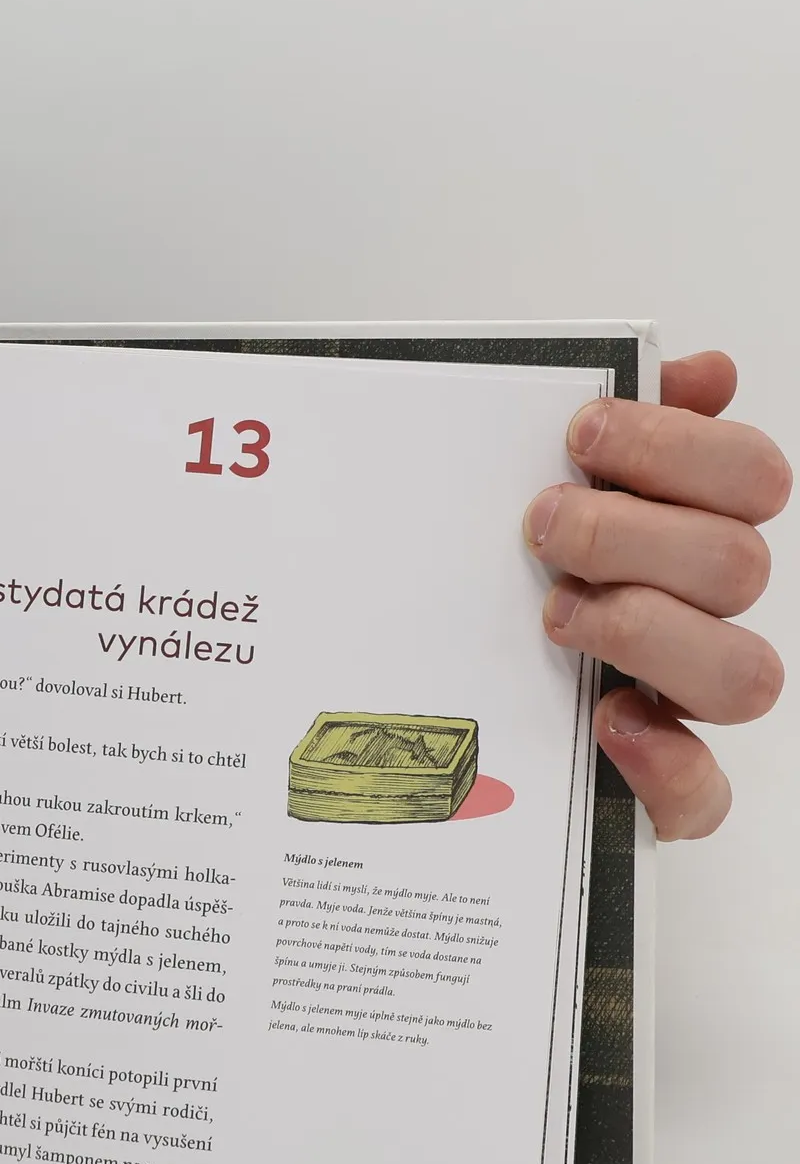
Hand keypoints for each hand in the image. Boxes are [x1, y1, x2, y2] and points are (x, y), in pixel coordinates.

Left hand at [524, 351, 786, 840]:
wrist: (415, 703)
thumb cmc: (485, 574)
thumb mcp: (519, 483)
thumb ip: (608, 427)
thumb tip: (706, 370)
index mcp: (680, 530)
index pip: (748, 475)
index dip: (677, 445)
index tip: (580, 432)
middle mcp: (696, 613)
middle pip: (737, 564)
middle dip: (630, 534)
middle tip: (539, 525)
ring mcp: (681, 701)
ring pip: (742, 673)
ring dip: (646, 631)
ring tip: (555, 615)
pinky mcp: (656, 788)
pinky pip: (701, 793)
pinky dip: (665, 762)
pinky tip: (608, 722)